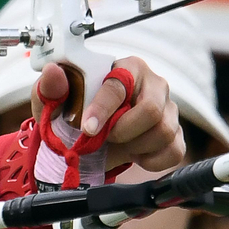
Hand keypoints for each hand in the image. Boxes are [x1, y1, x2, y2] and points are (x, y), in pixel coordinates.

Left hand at [31, 57, 184, 171]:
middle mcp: (154, 84)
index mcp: (126, 68)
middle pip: (152, 110)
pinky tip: (133, 153)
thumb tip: (53, 72)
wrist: (85, 141)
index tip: (88, 128)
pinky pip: (173, 151)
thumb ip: (52, 88)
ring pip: (163, 132)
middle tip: (104, 138)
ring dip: (134, 146)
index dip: (103, 110)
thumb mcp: (55, 103)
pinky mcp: (176, 133)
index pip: (119, 86)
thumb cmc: (74, 115)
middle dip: (123, 131)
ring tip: (117, 143)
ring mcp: (169, 109)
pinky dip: (150, 160)